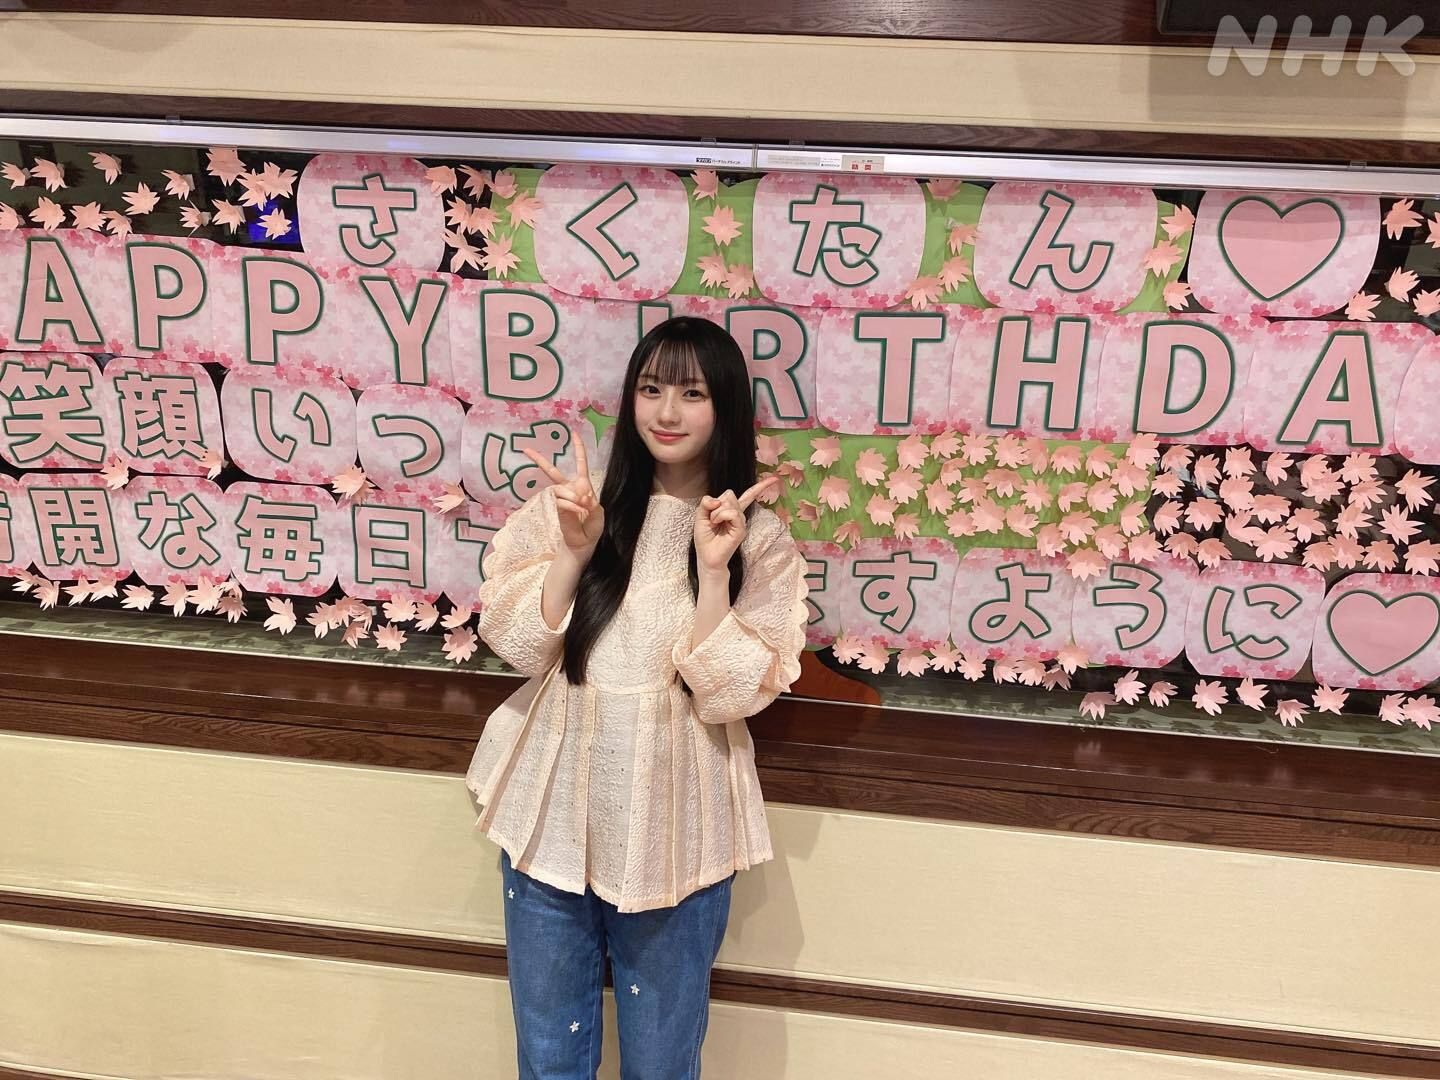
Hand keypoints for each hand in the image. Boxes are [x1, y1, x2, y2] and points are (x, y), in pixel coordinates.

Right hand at [523, 439, 603, 555]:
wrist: (583, 545)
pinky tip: (578, 509)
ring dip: (571, 494)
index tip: (574, 433)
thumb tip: (581, 494)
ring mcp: (560, 499)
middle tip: (526, 450)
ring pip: (559, 488)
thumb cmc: (591, 529)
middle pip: (553, 471)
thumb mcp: (599, 515)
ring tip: (582, 503)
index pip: (580, 464)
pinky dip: (569, 504)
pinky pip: (560, 501)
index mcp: (583, 486)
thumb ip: (592, 504)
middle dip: (540, 460)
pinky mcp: (555, 508)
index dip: (578, 449)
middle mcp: (569, 489)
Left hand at [694, 476, 778, 574]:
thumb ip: (706, 503)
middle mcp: (739, 515)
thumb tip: (717, 499)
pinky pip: (732, 513)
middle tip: (712, 519)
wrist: (706, 557)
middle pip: (730, 494)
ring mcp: (741, 522)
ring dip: (716, 512)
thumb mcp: (700, 516)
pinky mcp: (741, 530)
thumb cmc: (705, 538)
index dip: (760, 487)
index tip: (774, 479)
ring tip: (714, 523)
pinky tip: (717, 523)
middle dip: (716, 505)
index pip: (748, 495)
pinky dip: (721, 515)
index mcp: (732, 511)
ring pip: (729, 502)